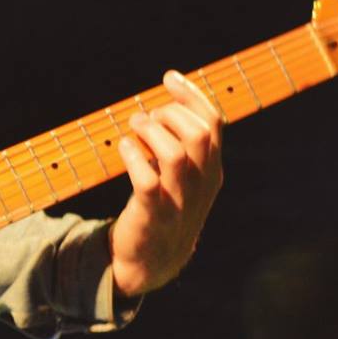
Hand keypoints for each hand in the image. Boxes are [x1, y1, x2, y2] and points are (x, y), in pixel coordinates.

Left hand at [110, 70, 223, 296]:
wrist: (154, 261)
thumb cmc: (165, 206)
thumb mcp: (185, 175)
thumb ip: (184, 143)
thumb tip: (167, 101)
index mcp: (212, 169)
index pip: (213, 123)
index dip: (191, 95)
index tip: (168, 77)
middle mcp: (201, 184)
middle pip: (199, 134)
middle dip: (171, 113)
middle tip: (150, 117)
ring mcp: (178, 201)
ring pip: (174, 154)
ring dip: (150, 131)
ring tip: (135, 128)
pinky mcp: (153, 216)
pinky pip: (146, 180)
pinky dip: (132, 156)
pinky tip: (124, 148)